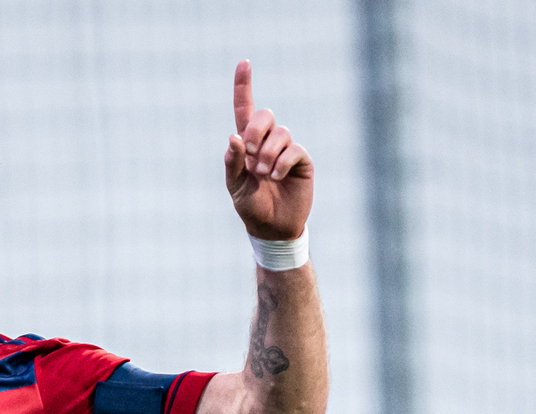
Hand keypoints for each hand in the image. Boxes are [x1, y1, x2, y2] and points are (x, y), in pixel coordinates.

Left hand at [223, 60, 312, 240]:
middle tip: (250, 154)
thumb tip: (234, 138)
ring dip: (268, 154)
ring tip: (264, 175)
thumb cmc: (251, 206)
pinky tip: (276, 177)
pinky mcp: (302, 161)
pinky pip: (294, 151)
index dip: (244, 86)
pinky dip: (282, 163)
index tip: (244, 63)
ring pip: (281, 133)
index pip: (244, 109)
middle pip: (265, 115)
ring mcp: (286, 150)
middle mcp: (267, 142)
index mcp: (247, 144)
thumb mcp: (236, 186)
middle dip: (256, 130)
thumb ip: (233, 163)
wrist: (272, 228)